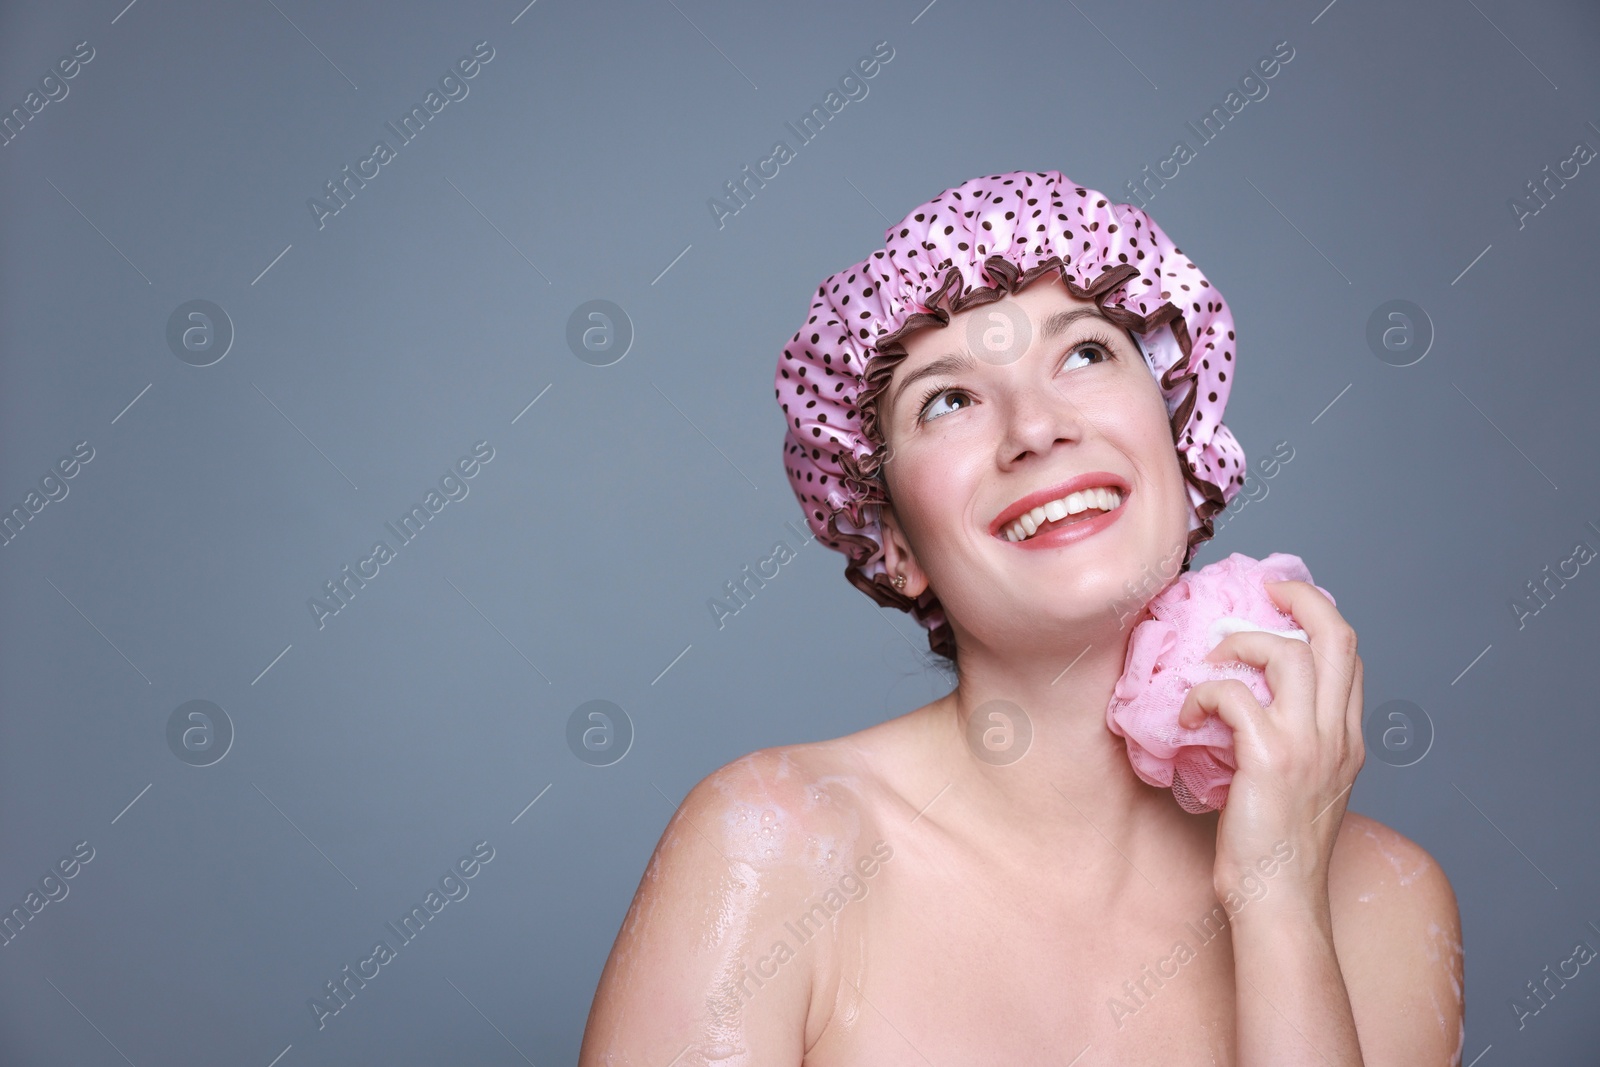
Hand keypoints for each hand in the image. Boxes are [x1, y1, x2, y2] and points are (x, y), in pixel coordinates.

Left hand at [1175, 579, 1364, 914]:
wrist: (1279, 900)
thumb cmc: (1277, 849)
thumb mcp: (1302, 784)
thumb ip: (1292, 739)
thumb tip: (1247, 699)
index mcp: (1346, 738)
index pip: (1349, 654)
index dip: (1318, 616)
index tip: (1282, 602)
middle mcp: (1336, 734)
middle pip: (1336, 636)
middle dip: (1300, 597)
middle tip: (1262, 591)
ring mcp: (1308, 745)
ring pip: (1288, 654)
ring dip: (1240, 645)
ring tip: (1211, 664)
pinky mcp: (1269, 759)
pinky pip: (1232, 694)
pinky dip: (1202, 693)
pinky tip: (1186, 716)